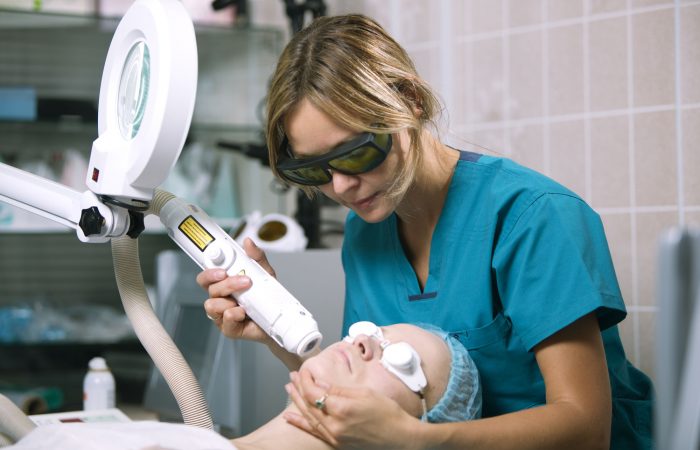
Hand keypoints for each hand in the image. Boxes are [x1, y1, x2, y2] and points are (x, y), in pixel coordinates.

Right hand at [195, 238, 275, 343]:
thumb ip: (256, 257)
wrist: (279, 319)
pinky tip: (245, 312)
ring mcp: (222, 314)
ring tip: (245, 300)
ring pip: (212, 305)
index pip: (206, 276)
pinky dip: (235, 314)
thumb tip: (248, 243)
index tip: (222, 269)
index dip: (209, 271)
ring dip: (229, 299)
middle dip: (227, 283)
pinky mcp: (229, 328)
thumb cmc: (267, 297)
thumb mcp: (265, 273)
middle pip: (209, 288)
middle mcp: (220, 298)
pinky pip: (225, 320)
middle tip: (244, 281)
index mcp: (224, 284)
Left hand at [284, 369, 420, 449]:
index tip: (303, 370)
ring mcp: (334, 436)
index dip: (306, 380)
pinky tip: (289, 417)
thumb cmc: (388, 413)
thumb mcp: (365, 393)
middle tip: (292, 376)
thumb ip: (339, 390)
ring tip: (289, 389)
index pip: (315, 391)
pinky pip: (314, 432)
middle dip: (299, 388)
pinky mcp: (336, 444)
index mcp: (342, 408)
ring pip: (308, 417)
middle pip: (309, 404)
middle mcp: (334, 424)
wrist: (400, 438)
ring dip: (297, 402)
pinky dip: (300, 423)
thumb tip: (320, 383)